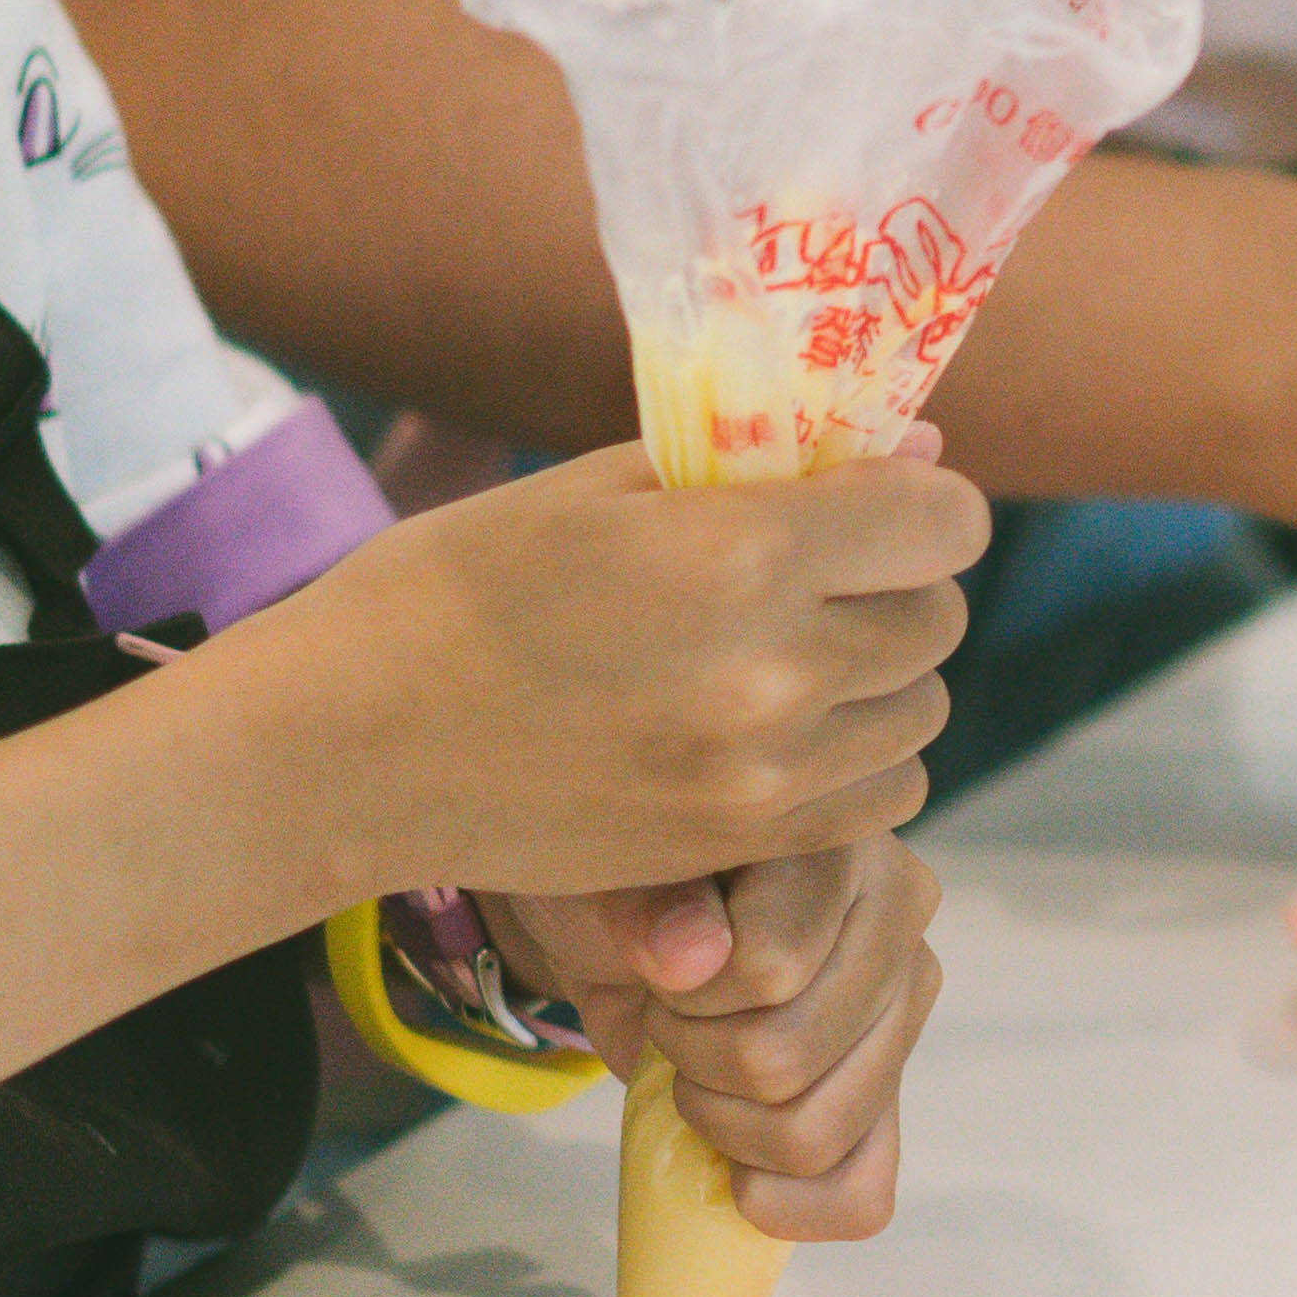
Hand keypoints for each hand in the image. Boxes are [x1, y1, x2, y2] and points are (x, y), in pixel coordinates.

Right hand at [241, 439, 977, 909]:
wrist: (350, 745)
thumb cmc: (457, 588)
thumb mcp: (600, 489)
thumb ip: (768, 467)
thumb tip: (925, 452)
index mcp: (743, 554)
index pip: (945, 522)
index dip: (923, 504)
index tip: (873, 503)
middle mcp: (775, 670)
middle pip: (938, 619)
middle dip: (897, 585)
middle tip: (816, 577)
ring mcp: (763, 773)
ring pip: (923, 713)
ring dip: (881, 680)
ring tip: (787, 656)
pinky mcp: (739, 845)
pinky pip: (883, 800)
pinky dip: (857, 764)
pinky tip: (777, 734)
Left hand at [488, 832, 940, 1239]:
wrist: (619, 933)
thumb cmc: (616, 888)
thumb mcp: (599, 877)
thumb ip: (637, 902)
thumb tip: (695, 956)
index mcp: (840, 841)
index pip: (771, 969)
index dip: (683, 996)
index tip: (660, 963)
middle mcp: (901, 919)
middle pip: (784, 1061)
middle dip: (693, 1058)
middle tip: (675, 1015)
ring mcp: (903, 1013)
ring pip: (812, 1136)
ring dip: (721, 1123)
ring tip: (701, 1065)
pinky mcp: (892, 1095)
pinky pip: (860, 1195)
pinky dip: (777, 1202)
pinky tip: (733, 1162)